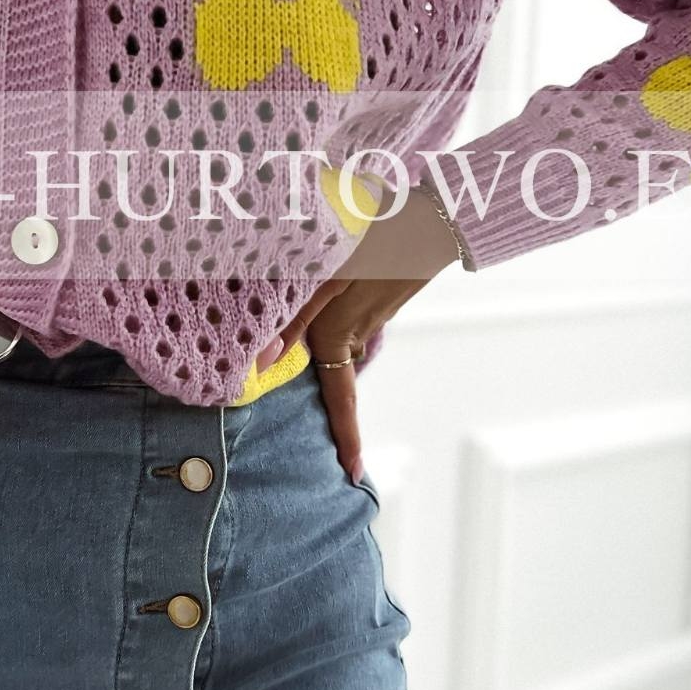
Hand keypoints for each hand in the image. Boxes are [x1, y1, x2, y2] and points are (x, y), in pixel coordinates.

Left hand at [260, 185, 462, 482]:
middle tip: (333, 436)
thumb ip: (293, 319)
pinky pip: (350, 325)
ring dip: (328, 358)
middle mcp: (354, 332)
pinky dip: (333, 326)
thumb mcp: (328, 276)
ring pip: (340, 347)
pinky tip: (324, 308)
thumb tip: (260, 363)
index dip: (346, 437)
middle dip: (333, 406)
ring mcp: (370, 316)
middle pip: (335, 376)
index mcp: (338, 334)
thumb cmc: (376, 241)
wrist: (430, 216)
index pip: (341, 400)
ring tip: (308, 364)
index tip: (355, 473)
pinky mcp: (379, 298)